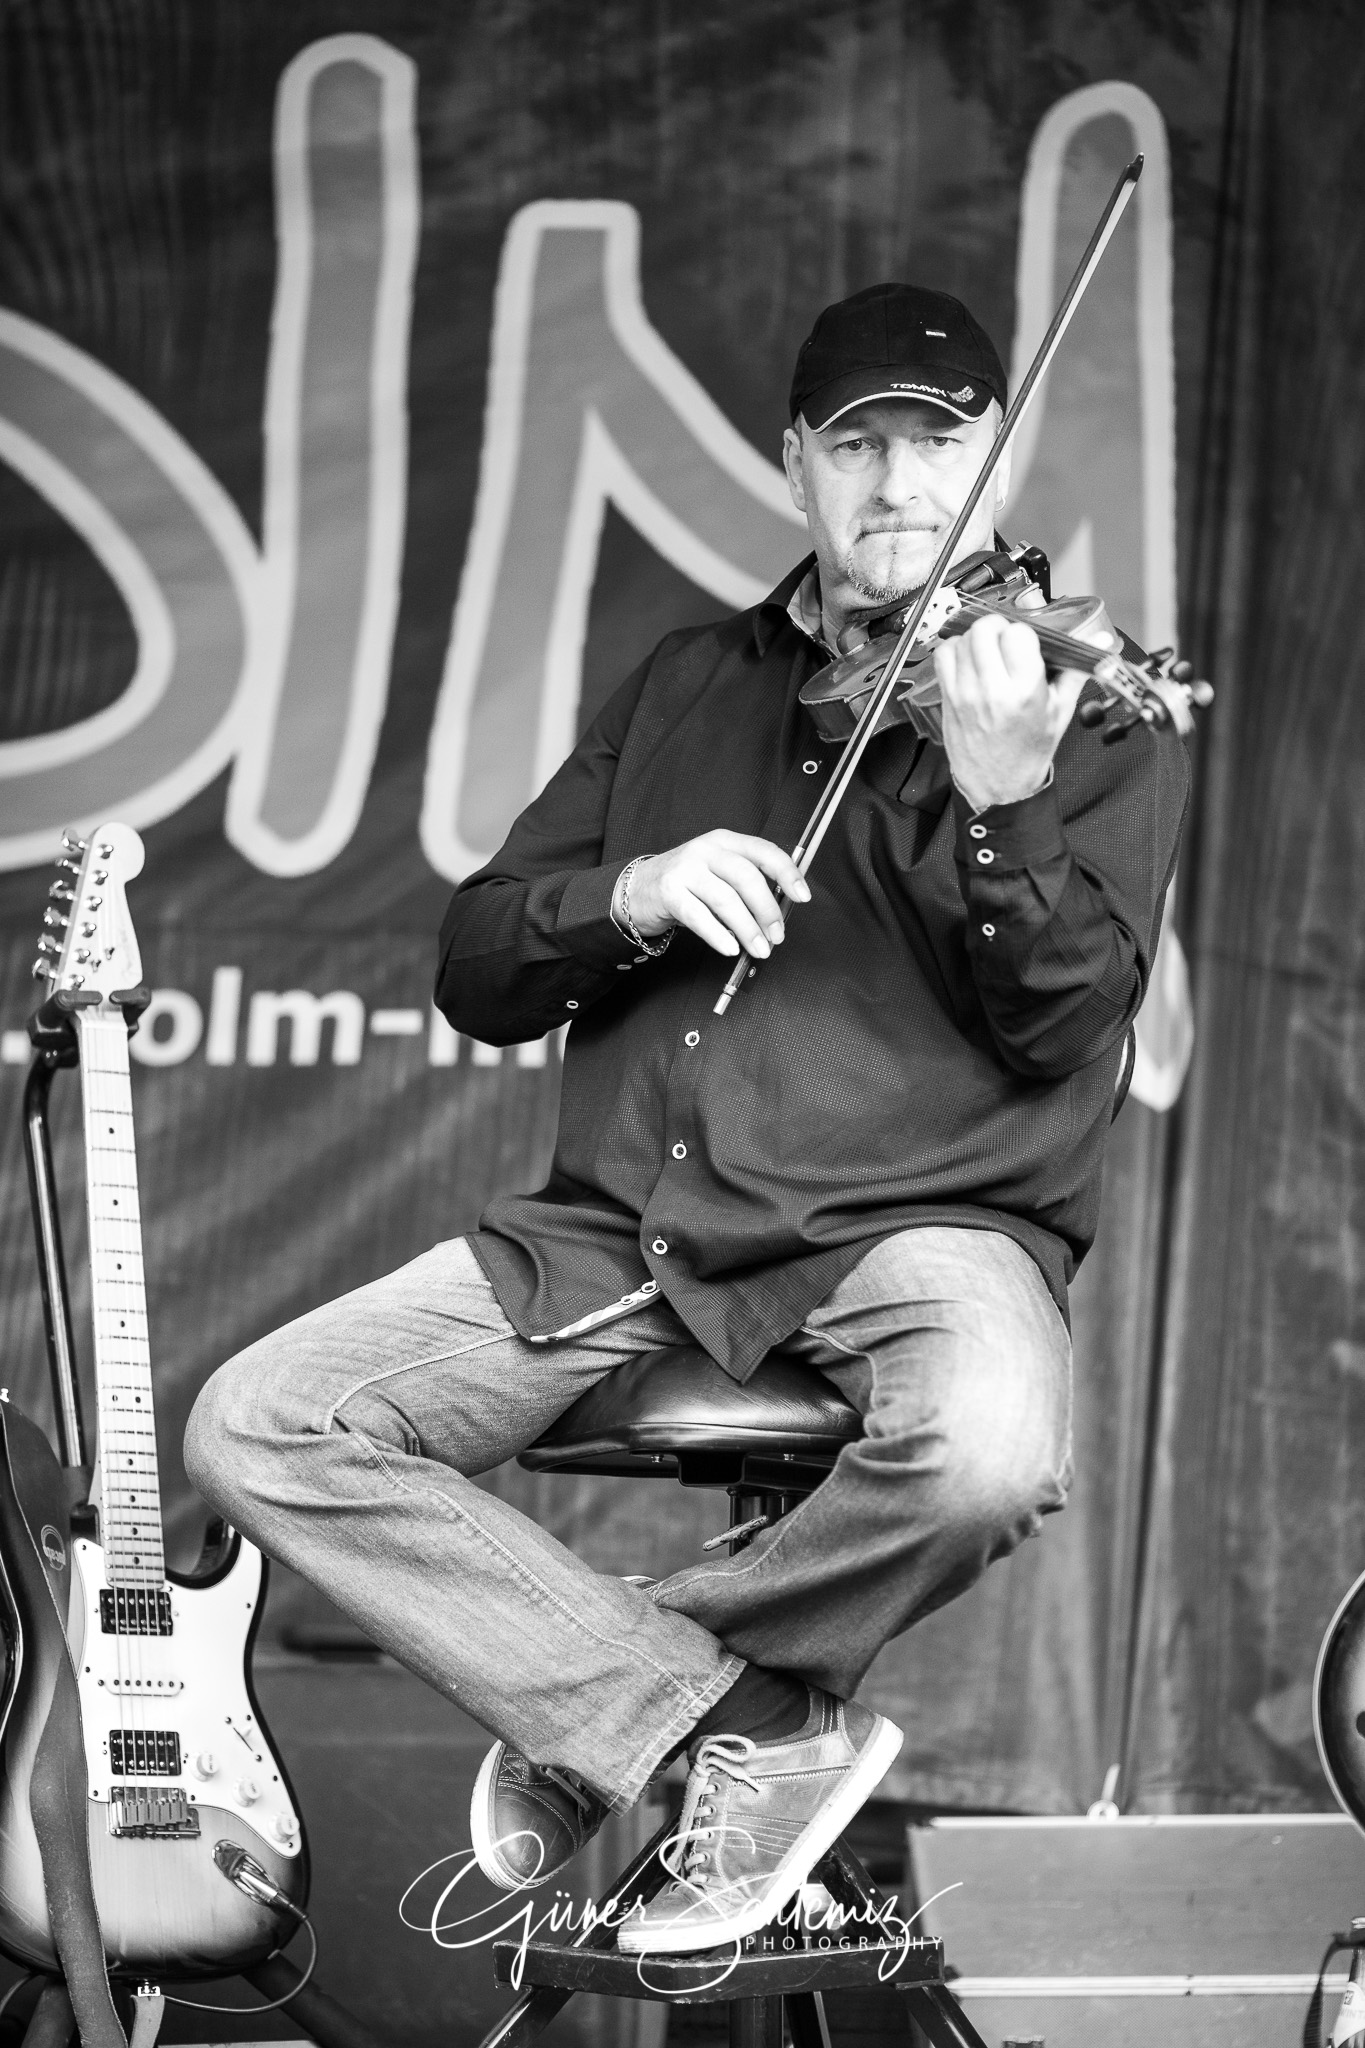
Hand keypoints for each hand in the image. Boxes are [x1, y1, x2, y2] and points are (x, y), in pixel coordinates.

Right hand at [623, 830, 810, 958]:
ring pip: (725, 899)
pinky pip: (699, 917)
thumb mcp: (719, 871)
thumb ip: (748, 883)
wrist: (641, 887)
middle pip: (746, 877)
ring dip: (747, 929)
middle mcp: (706, 850)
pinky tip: (730, 948)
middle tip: (777, 935)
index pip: (763, 851)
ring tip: (759, 948)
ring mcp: (685, 869)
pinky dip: (718, 935)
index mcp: (725, 841)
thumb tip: (781, 910)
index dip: (787, 873)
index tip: (802, 896)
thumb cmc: (689, 883)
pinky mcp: (669, 892)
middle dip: (767, 910)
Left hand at [935, 611, 1091, 810]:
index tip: (1026, 644)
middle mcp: (993, 690)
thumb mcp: (1061, 710)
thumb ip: (1076, 668)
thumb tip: (1100, 639)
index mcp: (1025, 691)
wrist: (998, 784)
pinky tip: (969, 661)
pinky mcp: (948, 697)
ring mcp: (966, 693)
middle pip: (987, 628)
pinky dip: (954, 650)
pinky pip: (943, 654)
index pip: (1018, 633)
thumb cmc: (1029, 750)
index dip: (1024, 633)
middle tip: (1006, 643)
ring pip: (964, 638)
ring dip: (977, 638)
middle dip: (999, 629)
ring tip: (989, 653)